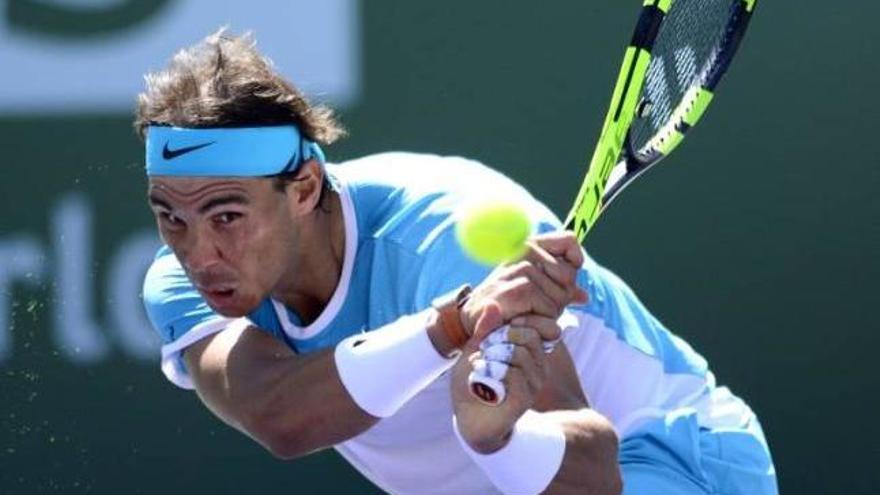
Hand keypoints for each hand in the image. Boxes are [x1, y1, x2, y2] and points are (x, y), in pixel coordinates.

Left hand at [452, 314, 558, 453]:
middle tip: (483, 351)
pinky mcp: (525, 397)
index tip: (491, 332)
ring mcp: (534, 382)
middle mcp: (537, 365)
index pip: (536, 325)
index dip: (514, 322)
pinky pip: (514, 374)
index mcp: (529, 350)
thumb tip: (493, 304)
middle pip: (529, 336)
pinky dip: (492, 374)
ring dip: (493, 358)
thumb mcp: (475, 348)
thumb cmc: (473, 381)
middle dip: (500, 339)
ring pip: (520, 354)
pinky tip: (480, 381)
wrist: (468, 417)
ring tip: (479, 367)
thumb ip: (485, 329)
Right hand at [460, 231, 587, 339]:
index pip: (569, 240)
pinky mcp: (518, 289)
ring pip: (561, 293)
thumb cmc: (506, 303)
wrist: (474, 318)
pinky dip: (542, 320)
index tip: (564, 280)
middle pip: (569, 274)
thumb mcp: (533, 291)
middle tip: (539, 305)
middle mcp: (526, 249)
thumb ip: (557, 289)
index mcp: (530, 244)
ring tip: (529, 312)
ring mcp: (521, 267)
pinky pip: (549, 307)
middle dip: (561, 296)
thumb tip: (584, 296)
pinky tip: (524, 319)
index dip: (574, 261)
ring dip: (551, 311)